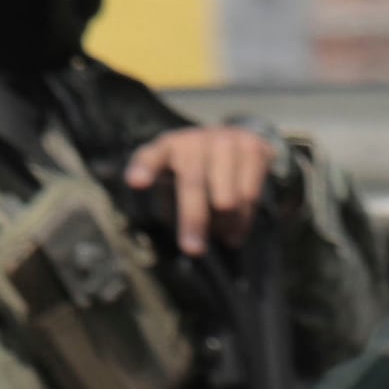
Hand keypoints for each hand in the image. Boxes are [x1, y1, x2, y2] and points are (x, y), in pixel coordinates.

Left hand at [122, 125, 279, 254]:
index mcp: (167, 147)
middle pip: (193, 184)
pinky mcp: (252, 148)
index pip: (151, 156)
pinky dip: (243, 219)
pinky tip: (236, 231)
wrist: (234, 137)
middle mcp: (194, 140)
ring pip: (226, 196)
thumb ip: (170, 202)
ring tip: (222, 237)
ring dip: (224, 224)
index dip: (144, 168)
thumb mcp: (173, 177)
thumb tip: (189, 239)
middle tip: (193, 250)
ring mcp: (225, 141)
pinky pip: (250, 195)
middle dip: (193, 220)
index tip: (136, 182)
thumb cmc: (195, 168)